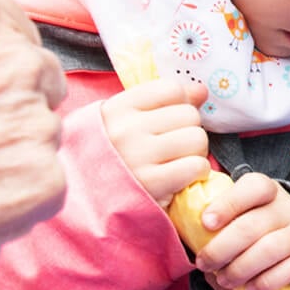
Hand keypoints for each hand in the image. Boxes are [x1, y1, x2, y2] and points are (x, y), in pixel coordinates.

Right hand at [101, 78, 211, 208]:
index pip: (171, 89)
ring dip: (196, 153)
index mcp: (118, 108)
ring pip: (197, 139)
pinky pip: (196, 166)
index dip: (181, 104)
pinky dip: (197, 172)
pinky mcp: (152, 183)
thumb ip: (163, 102)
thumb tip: (201, 90)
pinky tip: (182, 177)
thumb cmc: (113, 157)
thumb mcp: (127, 122)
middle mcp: (126, 129)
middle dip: (189, 131)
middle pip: (189, 115)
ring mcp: (138, 156)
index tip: (171, 121)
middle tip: (175, 148)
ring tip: (178, 162)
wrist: (88, 200)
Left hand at [193, 173, 289, 289]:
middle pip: (252, 226)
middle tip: (206, 263)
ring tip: (225, 279)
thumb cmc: (257, 223)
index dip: (227, 204)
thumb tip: (210, 276)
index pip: (253, 188)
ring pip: (269, 250)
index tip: (206, 223)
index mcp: (267, 191)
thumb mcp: (241, 216)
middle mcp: (287, 209)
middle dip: (222, 249)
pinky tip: (250, 289)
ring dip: (241, 268)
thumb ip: (219, 237)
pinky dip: (266, 282)